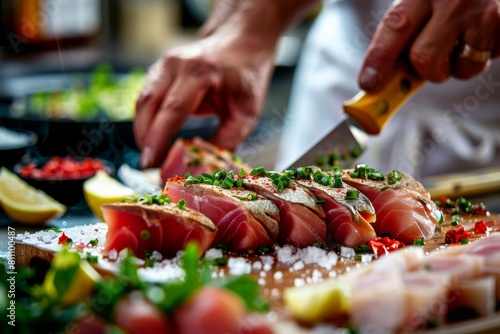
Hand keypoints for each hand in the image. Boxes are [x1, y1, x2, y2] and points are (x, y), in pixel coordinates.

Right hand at [134, 31, 275, 167]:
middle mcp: (177, 64)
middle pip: (149, 104)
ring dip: (142, 130)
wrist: (242, 42)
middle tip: (148, 166)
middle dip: (145, 138)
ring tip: (150, 156)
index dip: (159, 137)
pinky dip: (146, 119)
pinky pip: (146, 97)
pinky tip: (153, 138)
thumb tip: (207, 169)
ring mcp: (165, 64)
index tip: (151, 161)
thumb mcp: (246, 112)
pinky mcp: (159, 70)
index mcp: (201, 72)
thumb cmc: (246, 76)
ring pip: (142, 101)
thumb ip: (228, 140)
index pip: (173, 108)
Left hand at [359, 0, 499, 91]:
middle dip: (425, 71)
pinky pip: (484, 63)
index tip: (369, 83)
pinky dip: (480, 58)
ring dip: (456, 66)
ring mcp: (482, 13)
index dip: (379, 59)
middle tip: (435, 58)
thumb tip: (377, 79)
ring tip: (463, 39)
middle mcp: (452, 0)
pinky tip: (481, 35)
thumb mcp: (423, 3)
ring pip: (458, 69)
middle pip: (423, 58)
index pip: (395, 27)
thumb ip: (403, 34)